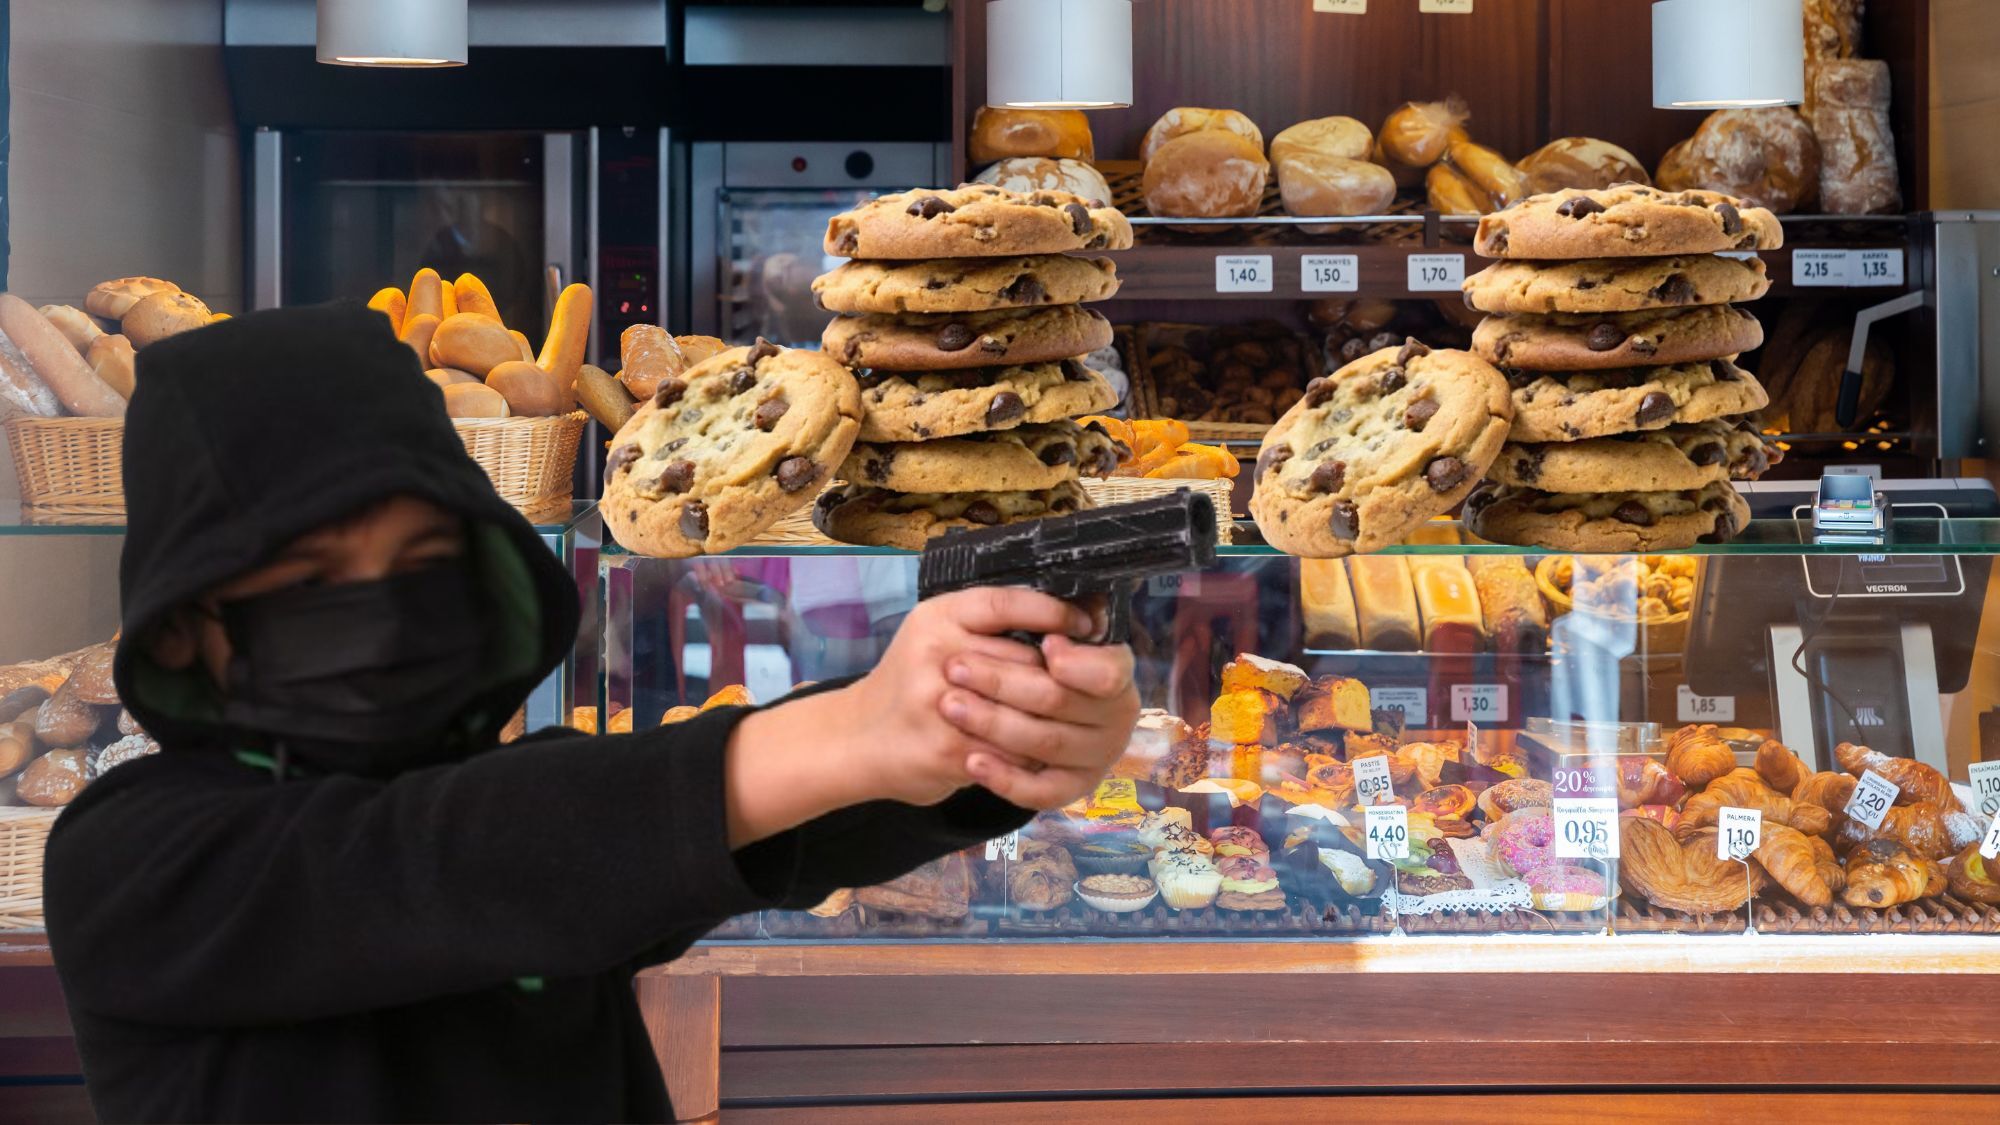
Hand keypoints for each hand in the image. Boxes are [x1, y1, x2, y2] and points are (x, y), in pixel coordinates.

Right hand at [841, 587, 1120, 807]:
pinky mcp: (949, 748)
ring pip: (1025, 708)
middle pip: (1025, 661)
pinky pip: (1012, 751)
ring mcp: (941, 703)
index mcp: (937, 617)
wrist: (858, 739)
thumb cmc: (911, 682)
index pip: (1005, 604)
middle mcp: (936, 653)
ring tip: (1065, 720)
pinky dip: (1030, 754)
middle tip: (1081, 685)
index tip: (1084, 624)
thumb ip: (986, 627)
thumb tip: (1065, 623)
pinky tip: (1037, 752)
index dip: (1052, 612)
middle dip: (1057, 677)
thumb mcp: (936, 635)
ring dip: (1049, 719)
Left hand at [939, 631, 1138, 809]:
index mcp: (1116, 671)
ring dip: (993, 723)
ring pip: (1045, 743)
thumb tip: (1050, 633)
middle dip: (1003, 681)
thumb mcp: (1042, 632)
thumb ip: (1046, 621)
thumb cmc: (1034, 663)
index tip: (1045, 646)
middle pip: (1058, 700)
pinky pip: (1042, 790)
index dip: (1078, 663)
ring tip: (950, 704)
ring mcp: (1097, 756)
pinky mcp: (1074, 788)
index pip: (1109, 671)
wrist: (1025, 714)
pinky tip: (973, 762)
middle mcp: (1116, 717)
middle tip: (954, 665)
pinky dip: (1006, 778)